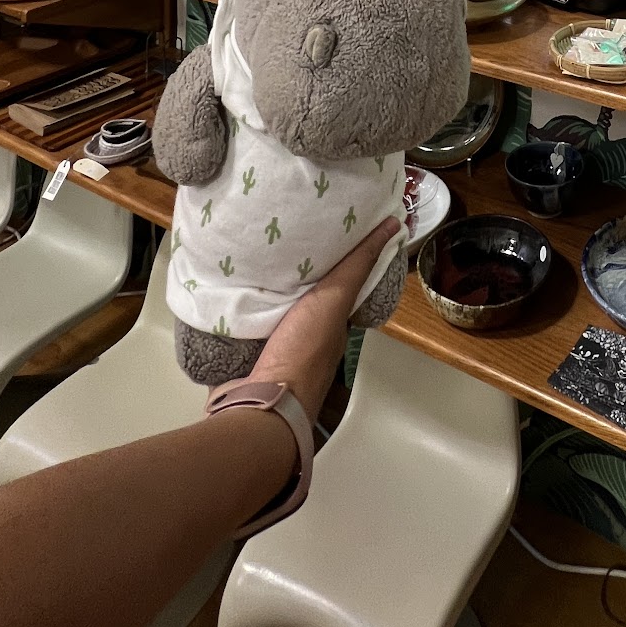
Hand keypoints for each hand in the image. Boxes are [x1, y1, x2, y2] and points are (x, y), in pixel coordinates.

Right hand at [248, 216, 400, 421]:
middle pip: (304, 296)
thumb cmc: (303, 351)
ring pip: (275, 307)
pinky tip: (232, 283)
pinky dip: (243, 303)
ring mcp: (277, 348)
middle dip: (296, 269)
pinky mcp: (247, 354)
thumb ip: (357, 266)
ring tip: (254, 250)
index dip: (337, 256)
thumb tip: (394, 224)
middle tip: (282, 232)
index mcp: (333, 324)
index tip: (326, 225)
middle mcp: (308, 337)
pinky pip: (247, 320)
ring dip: (267, 285)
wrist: (260, 401)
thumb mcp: (334, 300)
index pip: (339, 283)